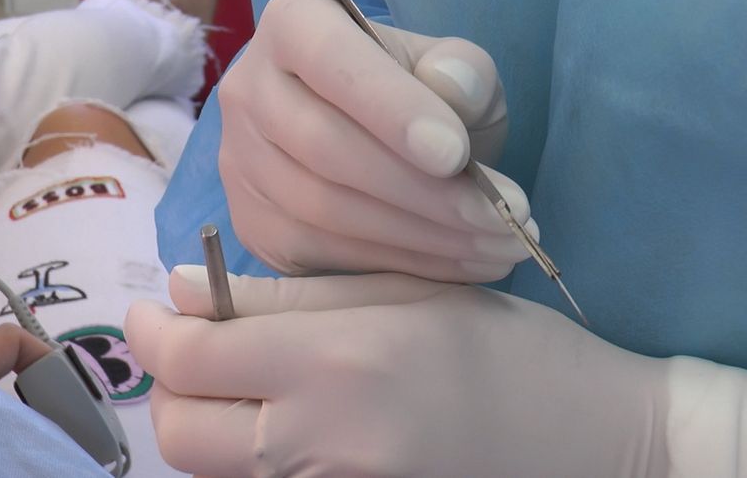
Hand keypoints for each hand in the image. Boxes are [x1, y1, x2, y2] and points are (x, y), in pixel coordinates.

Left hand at [126, 267, 746, 476]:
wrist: (596, 441)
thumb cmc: (510, 349)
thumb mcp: (405, 292)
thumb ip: (289, 291)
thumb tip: (183, 288)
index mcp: (340, 359)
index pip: (195, 358)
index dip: (152, 332)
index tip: (150, 309)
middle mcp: (323, 437)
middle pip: (183, 430)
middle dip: (168, 386)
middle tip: (191, 347)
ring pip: (214, 470)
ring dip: (204, 424)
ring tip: (237, 381)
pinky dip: (248, 459)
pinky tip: (282, 421)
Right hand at [217, 0, 534, 281]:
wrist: (379, 139)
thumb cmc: (419, 93)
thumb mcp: (453, 68)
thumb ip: (462, 69)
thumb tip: (452, 85)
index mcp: (293, 24)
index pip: (330, 60)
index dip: (390, 107)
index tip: (454, 154)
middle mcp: (249, 88)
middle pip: (324, 146)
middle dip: (421, 191)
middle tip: (499, 218)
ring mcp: (240, 161)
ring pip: (322, 208)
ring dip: (418, 237)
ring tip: (497, 247)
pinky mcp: (252, 223)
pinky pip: (321, 253)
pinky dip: (398, 264)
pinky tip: (460, 265)